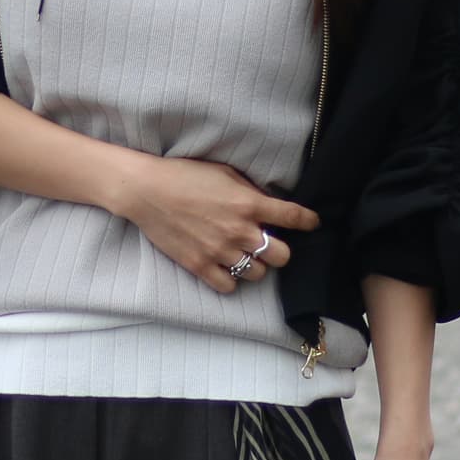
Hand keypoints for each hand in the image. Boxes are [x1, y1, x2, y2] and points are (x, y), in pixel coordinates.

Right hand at [113, 155, 319, 294]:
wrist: (147, 191)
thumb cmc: (185, 175)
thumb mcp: (225, 173)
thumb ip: (250, 191)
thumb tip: (269, 203)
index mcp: (249, 204)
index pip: (293, 217)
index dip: (308, 221)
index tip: (312, 223)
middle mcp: (239, 231)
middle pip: (282, 256)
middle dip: (281, 250)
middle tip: (271, 244)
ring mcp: (220, 252)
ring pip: (258, 274)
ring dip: (256, 265)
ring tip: (245, 255)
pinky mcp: (200, 266)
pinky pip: (229, 286)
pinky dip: (232, 279)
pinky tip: (226, 267)